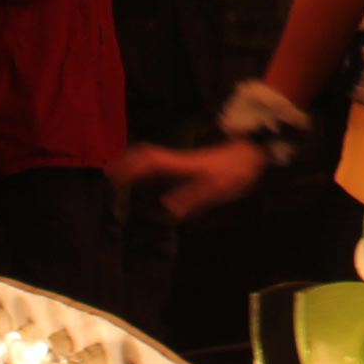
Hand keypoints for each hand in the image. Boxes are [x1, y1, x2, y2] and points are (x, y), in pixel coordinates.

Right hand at [112, 138, 265, 220]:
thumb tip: (168, 212)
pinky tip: (150, 179)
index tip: (113, 176)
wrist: (255, 152)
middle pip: (147, 154)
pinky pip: (164, 163)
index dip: (131, 167)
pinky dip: (150, 168)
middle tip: (108, 173)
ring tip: (121, 175)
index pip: (150, 161)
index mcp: (181, 164)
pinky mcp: (192, 164)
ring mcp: (185, 161)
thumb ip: (193, 198)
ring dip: (136, 164)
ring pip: (154, 158)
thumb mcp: (217, 188)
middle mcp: (179, 160)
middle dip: (126, 162)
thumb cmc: (236, 170)